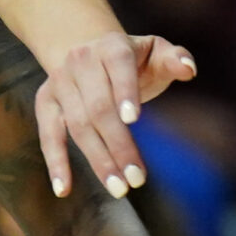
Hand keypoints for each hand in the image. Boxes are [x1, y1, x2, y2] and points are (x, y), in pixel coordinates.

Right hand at [37, 31, 196, 195]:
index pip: (119, 66)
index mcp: (112, 46)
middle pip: (98, 107)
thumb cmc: (133, 60)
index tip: (134, 120)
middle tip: (137, 179)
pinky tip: (64, 189)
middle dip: (118, 144)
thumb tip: (189, 69)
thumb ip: (175, 59)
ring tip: (118, 188)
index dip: (125, 91)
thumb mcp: (156, 52)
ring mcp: (60, 82)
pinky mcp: (46, 102)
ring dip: (97, 160)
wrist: (88, 49)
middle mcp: (81, 61)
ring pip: (77, 125)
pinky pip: (48, 134)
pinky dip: (55, 162)